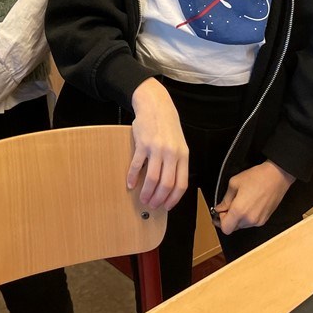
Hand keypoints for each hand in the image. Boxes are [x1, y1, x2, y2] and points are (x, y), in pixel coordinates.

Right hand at [127, 78, 188, 210]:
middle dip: (158, 199)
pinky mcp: (142, 143)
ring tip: (142, 198)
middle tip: (152, 205)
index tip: (166, 207)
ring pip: (152, 178)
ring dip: (146, 192)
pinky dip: (133, 177)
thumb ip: (177, 163)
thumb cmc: (168, 127)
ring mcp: (156, 148)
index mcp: (183, 155)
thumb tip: (171, 187)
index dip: (173, 199)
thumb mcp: (179, 144)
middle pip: (166, 184)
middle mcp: (171, 153)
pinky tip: (130, 184)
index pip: (181, 184)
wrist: (156, 105)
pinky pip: (137, 165)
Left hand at [213, 161, 294, 234]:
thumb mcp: (234, 183)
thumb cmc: (256, 177)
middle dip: (228, 219)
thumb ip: (225, 199)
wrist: (276, 177)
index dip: (220, 220)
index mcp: (239, 211)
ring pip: (242, 226)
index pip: (225, 228)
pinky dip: (246, 217)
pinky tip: (248, 205)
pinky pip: (251, 223)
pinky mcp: (264, 220)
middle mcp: (249, 220)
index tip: (220, 211)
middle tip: (227, 206)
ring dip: (237, 218)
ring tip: (239, 203)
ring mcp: (258, 221)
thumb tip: (220, 208)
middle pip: (233, 228)